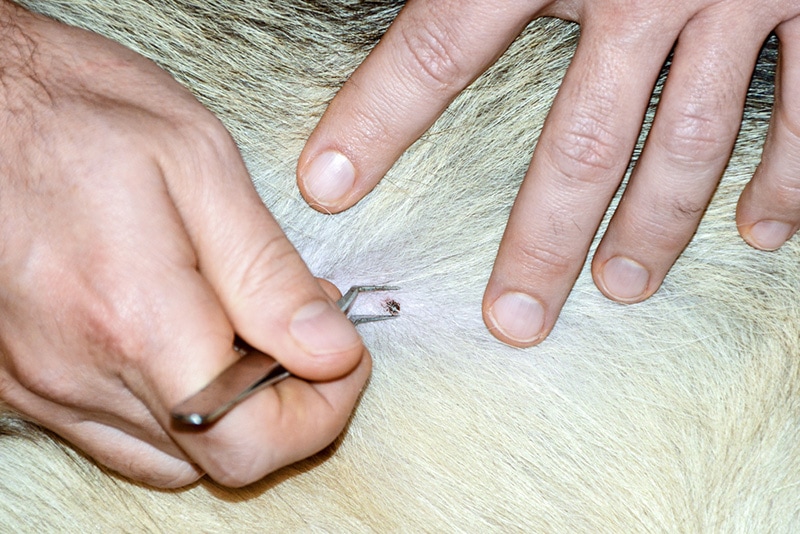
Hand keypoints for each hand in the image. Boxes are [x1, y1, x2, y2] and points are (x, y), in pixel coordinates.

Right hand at [0, 3, 368, 487]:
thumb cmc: (76, 111)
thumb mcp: (197, 163)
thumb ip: (267, 273)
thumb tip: (329, 348)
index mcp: (135, 318)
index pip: (250, 441)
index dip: (320, 413)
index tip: (342, 354)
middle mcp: (80, 374)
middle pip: (219, 459)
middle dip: (287, 404)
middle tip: (301, 327)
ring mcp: (44, 387)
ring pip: (173, 457)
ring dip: (232, 409)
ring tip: (244, 325)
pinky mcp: (24, 382)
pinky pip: (120, 433)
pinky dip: (176, 405)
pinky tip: (188, 339)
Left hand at [297, 0, 799, 345]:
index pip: (438, 45)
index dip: (377, 119)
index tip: (328, 186)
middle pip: (579, 140)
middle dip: (542, 239)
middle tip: (513, 318)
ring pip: (686, 140)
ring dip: (653, 226)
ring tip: (622, 287)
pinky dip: (788, 174)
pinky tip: (761, 232)